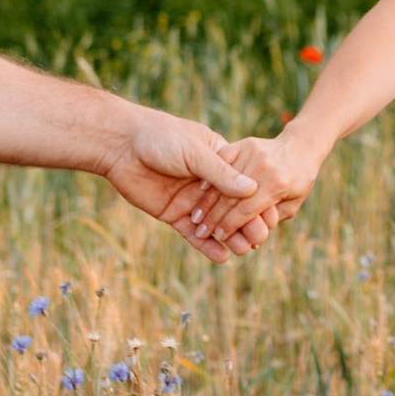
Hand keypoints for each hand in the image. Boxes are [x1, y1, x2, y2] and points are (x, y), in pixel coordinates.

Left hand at [104, 107, 267, 260]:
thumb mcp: (195, 153)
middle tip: (261, 238)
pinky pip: (193, 234)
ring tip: (245, 250)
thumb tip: (253, 190)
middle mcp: (207, 183)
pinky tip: (222, 257)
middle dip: (246, 223)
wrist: (122, 145)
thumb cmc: (161, 137)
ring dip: (230, 237)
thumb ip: (222, 174)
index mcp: (218, 161)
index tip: (272, 217)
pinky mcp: (173, 214)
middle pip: (231, 207)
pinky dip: (207, 246)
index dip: (256, 202)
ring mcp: (191, 200)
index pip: (243, 185)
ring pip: (215, 223)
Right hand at [193, 124, 327, 245]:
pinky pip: (223, 160)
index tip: (218, 237)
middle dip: (213, 217)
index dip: (230, 226)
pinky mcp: (245, 144)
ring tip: (195, 216)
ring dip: (207, 200)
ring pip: (223, 180)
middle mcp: (263, 169)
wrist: (302, 147)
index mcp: (276, 185)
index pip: (246, 211)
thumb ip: (272, 219)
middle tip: (201, 231)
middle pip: (231, 197)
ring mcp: (252, 154)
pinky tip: (201, 190)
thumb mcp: (292, 205)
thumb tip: (252, 238)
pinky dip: (212, 174)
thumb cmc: (299, 181)